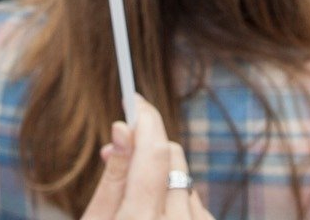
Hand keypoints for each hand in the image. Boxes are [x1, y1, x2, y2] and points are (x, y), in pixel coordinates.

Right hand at [80, 97, 213, 219]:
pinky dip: (177, 197)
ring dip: (162, 175)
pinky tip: (158, 215)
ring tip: (136, 201)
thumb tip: (123, 127)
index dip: (144, 119)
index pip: (154, 152)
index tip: (133, 101)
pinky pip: (196, 200)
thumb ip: (113, 177)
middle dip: (147, 146)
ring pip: (184, 175)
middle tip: (115, 154)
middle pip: (172, 156)